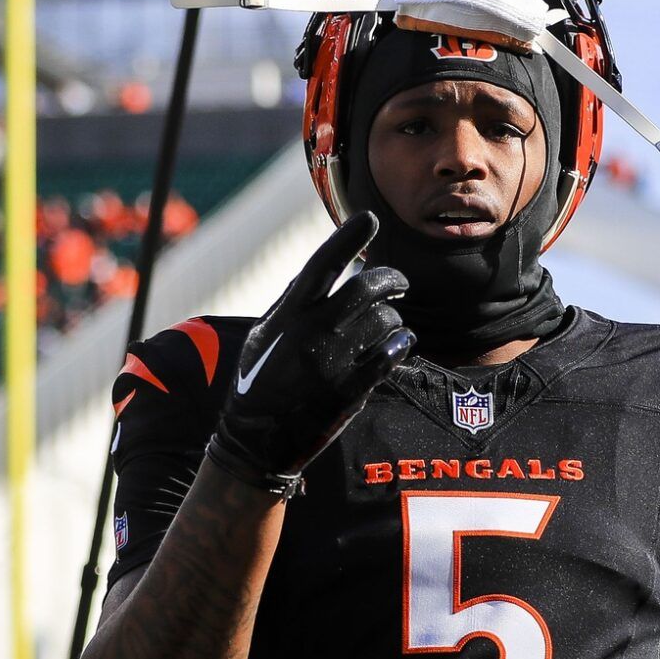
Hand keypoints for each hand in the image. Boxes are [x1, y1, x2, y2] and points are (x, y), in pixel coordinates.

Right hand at [206, 212, 413, 493]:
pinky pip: (390, 355)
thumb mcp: (264, 334)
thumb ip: (292, 301)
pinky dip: (402, 343)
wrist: (256, 440)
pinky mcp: (350, 390)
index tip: (370, 218)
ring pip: (385, 320)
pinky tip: (403, 341)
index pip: (323, 263)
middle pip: (367, 288)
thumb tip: (319, 268)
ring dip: (395, 317)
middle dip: (392, 279)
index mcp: (289, 313)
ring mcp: (333, 362)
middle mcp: (312, 332)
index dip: (348, 237)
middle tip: (399, 283)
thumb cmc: (258, 380)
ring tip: (390, 323)